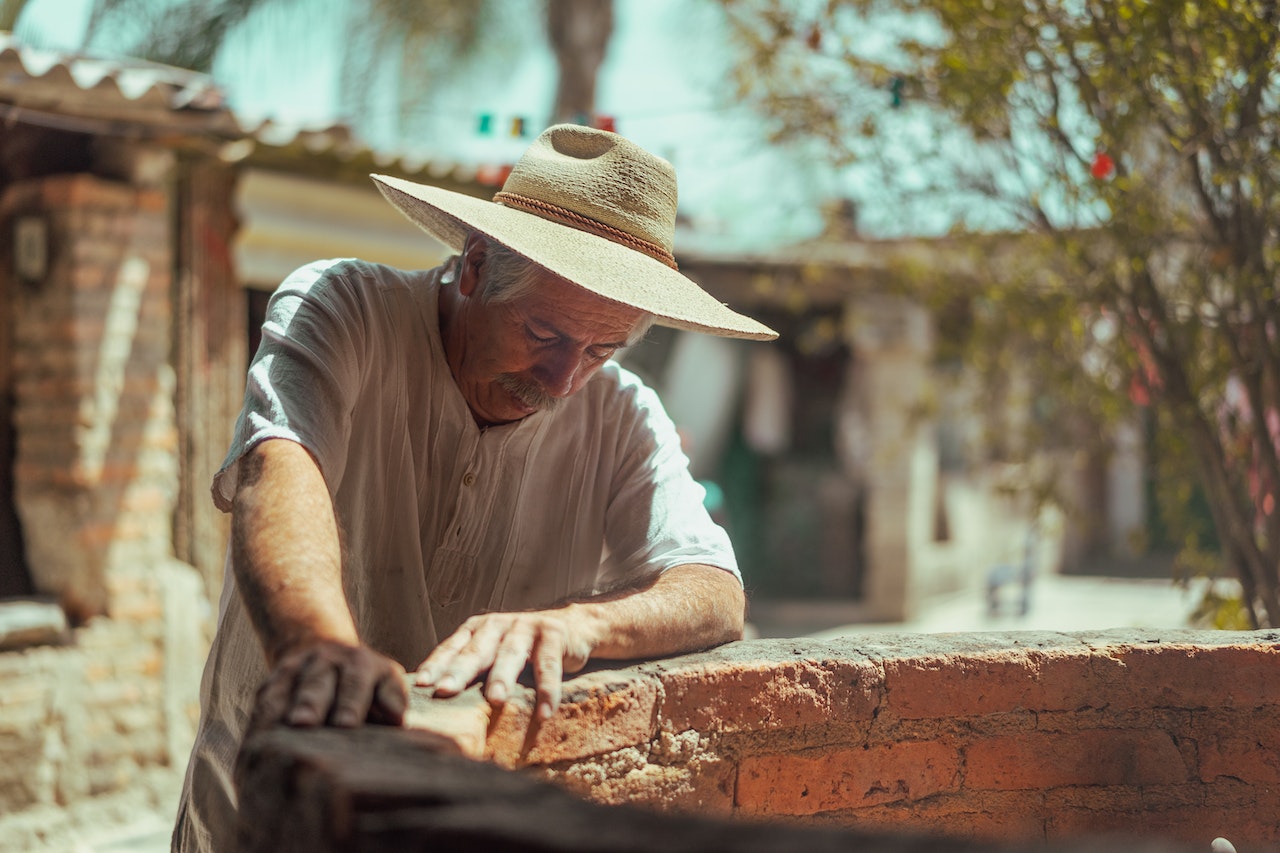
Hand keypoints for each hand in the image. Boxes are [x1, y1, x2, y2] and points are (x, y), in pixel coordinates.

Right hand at [248, 639, 407, 731]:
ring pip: (283, 695)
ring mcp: (293, 671)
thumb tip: (398, 719)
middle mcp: (324, 661)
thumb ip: (392, 698)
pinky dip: (255, 732)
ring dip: (275, 719)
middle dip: (309, 704)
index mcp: (358, 663)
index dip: (350, 703)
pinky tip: (250, 758)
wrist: (324, 652)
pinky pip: (260, 709)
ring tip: (269, 747)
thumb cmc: (366, 682)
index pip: (355, 682)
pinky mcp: (269, 685)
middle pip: (316, 685)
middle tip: (304, 724)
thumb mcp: (386, 680)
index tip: (347, 724)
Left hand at [414, 610, 595, 719]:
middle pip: (476, 650)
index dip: (435, 665)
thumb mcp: (493, 652)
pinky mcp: (553, 635)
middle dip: (460, 671)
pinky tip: (544, 712)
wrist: (572, 627)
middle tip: (445, 690)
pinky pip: (549, 665)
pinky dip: (547, 690)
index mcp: (476, 630)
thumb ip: (470, 669)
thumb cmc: (523, 649)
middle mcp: (497, 625)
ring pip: (511, 654)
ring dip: (503, 677)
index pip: (451, 648)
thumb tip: (436, 704)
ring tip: (496, 700)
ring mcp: (525, 627)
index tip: (420, 685)